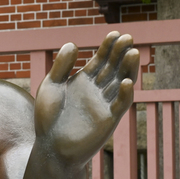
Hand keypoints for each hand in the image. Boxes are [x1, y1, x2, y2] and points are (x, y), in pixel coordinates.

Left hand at [34, 31, 139, 167]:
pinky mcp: (109, 120)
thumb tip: (73, 43)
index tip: (115, 32)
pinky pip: (120, 104)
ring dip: (128, 69)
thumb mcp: (50, 86)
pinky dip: (125, 93)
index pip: (100, 60)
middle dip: (120, 53)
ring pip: (121, 82)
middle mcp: (97, 90)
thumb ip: (61, 66)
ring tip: (132, 53)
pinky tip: (126, 81)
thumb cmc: (47, 117)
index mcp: (83, 80)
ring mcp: (104, 104)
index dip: (108, 47)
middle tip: (127, 37)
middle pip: (113, 67)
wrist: (50, 146)